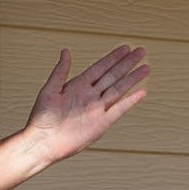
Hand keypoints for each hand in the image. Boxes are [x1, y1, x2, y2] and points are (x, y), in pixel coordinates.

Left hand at [19, 45, 149, 165]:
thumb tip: (66, 51)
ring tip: (146, 67)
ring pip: (119, 90)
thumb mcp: (49, 90)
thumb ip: (60, 71)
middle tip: (141, 51)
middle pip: (113, 76)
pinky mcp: (101, 124)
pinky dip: (130, 101)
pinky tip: (141, 92)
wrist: (43, 142)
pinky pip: (119, 110)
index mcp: (78, 86)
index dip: (113, 58)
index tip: (126, 47)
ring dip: (132, 78)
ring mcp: (97, 109)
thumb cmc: (42, 117)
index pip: (100, 68)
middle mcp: (90, 96)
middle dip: (127, 64)